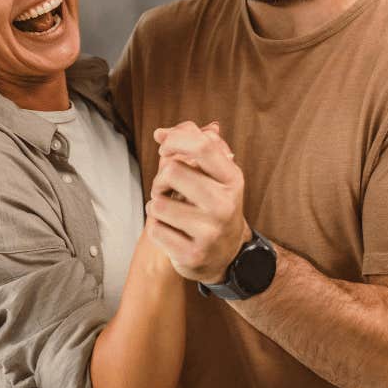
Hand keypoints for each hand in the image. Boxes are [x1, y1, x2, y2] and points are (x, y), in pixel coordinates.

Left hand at [147, 121, 250, 283]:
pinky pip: (155, 230)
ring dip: (156, 206)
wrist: (225, 255)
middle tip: (167, 189)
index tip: (165, 147)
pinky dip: (156, 229)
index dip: (176, 140)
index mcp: (232, 179)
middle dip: (160, 179)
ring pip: (158, 204)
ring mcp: (210, 232)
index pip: (202, 146)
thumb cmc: (212, 205)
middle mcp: (225, 205)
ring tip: (171, 212)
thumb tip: (161, 133)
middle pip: (172, 171)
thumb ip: (191, 146)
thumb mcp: (212, 173)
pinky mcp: (193, 255)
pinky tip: (172, 232)